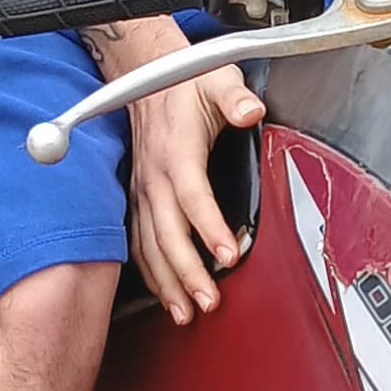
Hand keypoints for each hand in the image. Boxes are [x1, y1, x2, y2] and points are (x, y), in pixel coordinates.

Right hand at [123, 61, 262, 327]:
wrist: (145, 77)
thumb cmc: (184, 82)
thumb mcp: (215, 79)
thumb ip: (234, 97)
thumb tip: (251, 110)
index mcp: (177, 151)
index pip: (192, 196)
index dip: (209, 227)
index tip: (228, 254)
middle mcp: (155, 177)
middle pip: (167, 233)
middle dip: (187, 272)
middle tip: (208, 301)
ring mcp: (143, 191)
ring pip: (149, 245)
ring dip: (167, 282)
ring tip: (187, 313)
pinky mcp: (138, 199)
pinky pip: (140, 243)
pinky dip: (152, 274)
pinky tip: (167, 296)